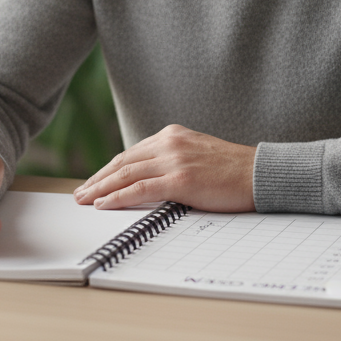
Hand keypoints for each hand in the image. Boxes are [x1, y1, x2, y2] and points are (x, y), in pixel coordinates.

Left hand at [73, 125, 256, 211]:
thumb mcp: (198, 157)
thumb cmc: (234, 171)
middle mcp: (170, 143)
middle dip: (98, 178)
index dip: (109, 169)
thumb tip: (150, 180)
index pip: (131, 153)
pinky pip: (140, 189)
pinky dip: (118, 197)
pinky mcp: (181, 179)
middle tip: (80, 192)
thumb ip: (174, 162)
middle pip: (123, 162)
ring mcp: (174, 160)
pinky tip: (103, 204)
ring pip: (126, 174)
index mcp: (173, 136)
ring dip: (100, 188)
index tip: (95, 181)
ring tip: (84, 200)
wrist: (260, 174)